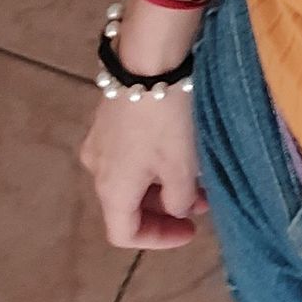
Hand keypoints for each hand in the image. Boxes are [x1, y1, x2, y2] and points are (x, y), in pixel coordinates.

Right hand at [78, 88, 210, 247]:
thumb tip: (178, 207)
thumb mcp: (182, 167)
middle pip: (129, 204)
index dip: (158, 239)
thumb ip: (180, 199)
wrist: (150, 63)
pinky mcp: (110, 117)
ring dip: (163, 182)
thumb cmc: (167, 120)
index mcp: (111, 189)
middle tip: (203, 201)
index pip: (124, 234)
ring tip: (199, 174)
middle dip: (167, 208)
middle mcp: (97, 169)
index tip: (191, 231)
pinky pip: (131, 152)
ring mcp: (101, 141)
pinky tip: (183, 147)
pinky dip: (155, 160)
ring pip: (132, 176)